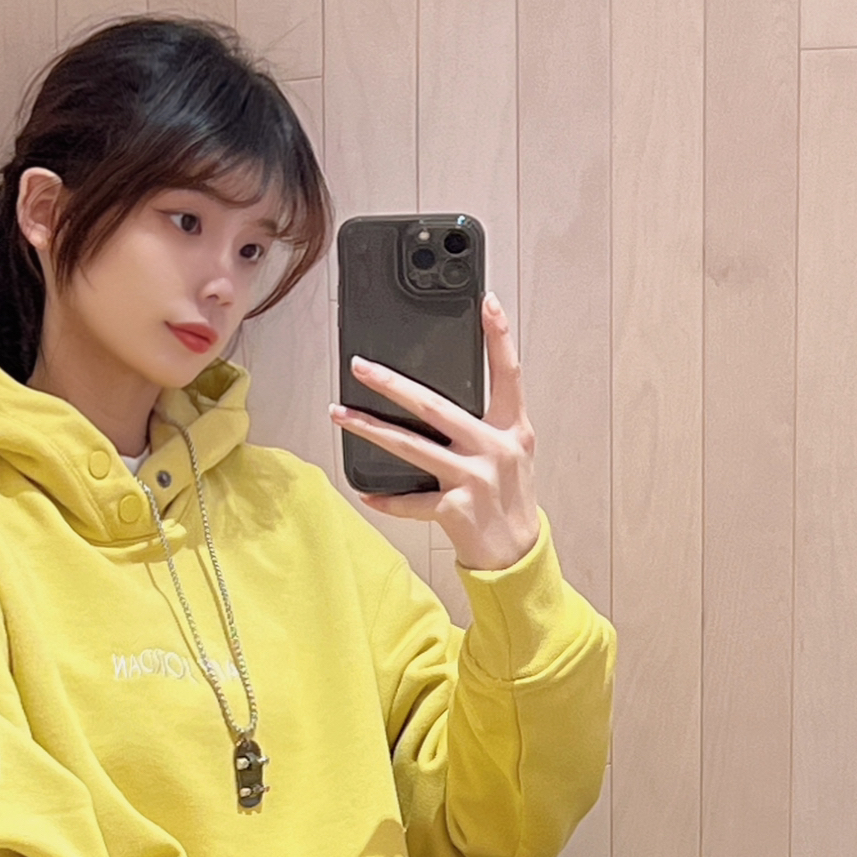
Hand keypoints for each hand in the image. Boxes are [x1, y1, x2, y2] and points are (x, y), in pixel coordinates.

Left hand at [332, 291, 542, 571]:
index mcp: (514, 429)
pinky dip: (385, 497)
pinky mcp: (455, 509)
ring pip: (411, 447)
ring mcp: (474, 479)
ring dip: (369, 429)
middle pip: (435, 406)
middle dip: (392, 384)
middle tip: (361, 366)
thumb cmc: (509, 499)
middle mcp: (494, 449)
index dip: (500, 337)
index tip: (486, 302)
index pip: (509, 374)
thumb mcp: (512, 453)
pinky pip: (410, 500)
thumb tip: (438, 399)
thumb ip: (487, 423)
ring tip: (339, 415)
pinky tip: (364, 490)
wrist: (516, 554)